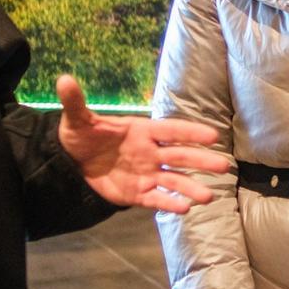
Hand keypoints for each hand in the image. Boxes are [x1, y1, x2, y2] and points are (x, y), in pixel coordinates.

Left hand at [54, 74, 232, 212]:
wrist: (71, 163)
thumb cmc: (81, 137)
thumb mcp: (76, 120)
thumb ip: (75, 103)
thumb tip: (63, 80)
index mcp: (142, 131)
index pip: (170, 131)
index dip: (191, 133)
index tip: (213, 136)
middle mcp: (150, 153)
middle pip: (180, 156)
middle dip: (201, 161)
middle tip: (224, 166)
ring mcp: (145, 174)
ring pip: (173, 180)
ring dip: (190, 187)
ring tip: (209, 196)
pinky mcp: (136, 193)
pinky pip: (156, 199)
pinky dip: (169, 203)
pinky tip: (184, 208)